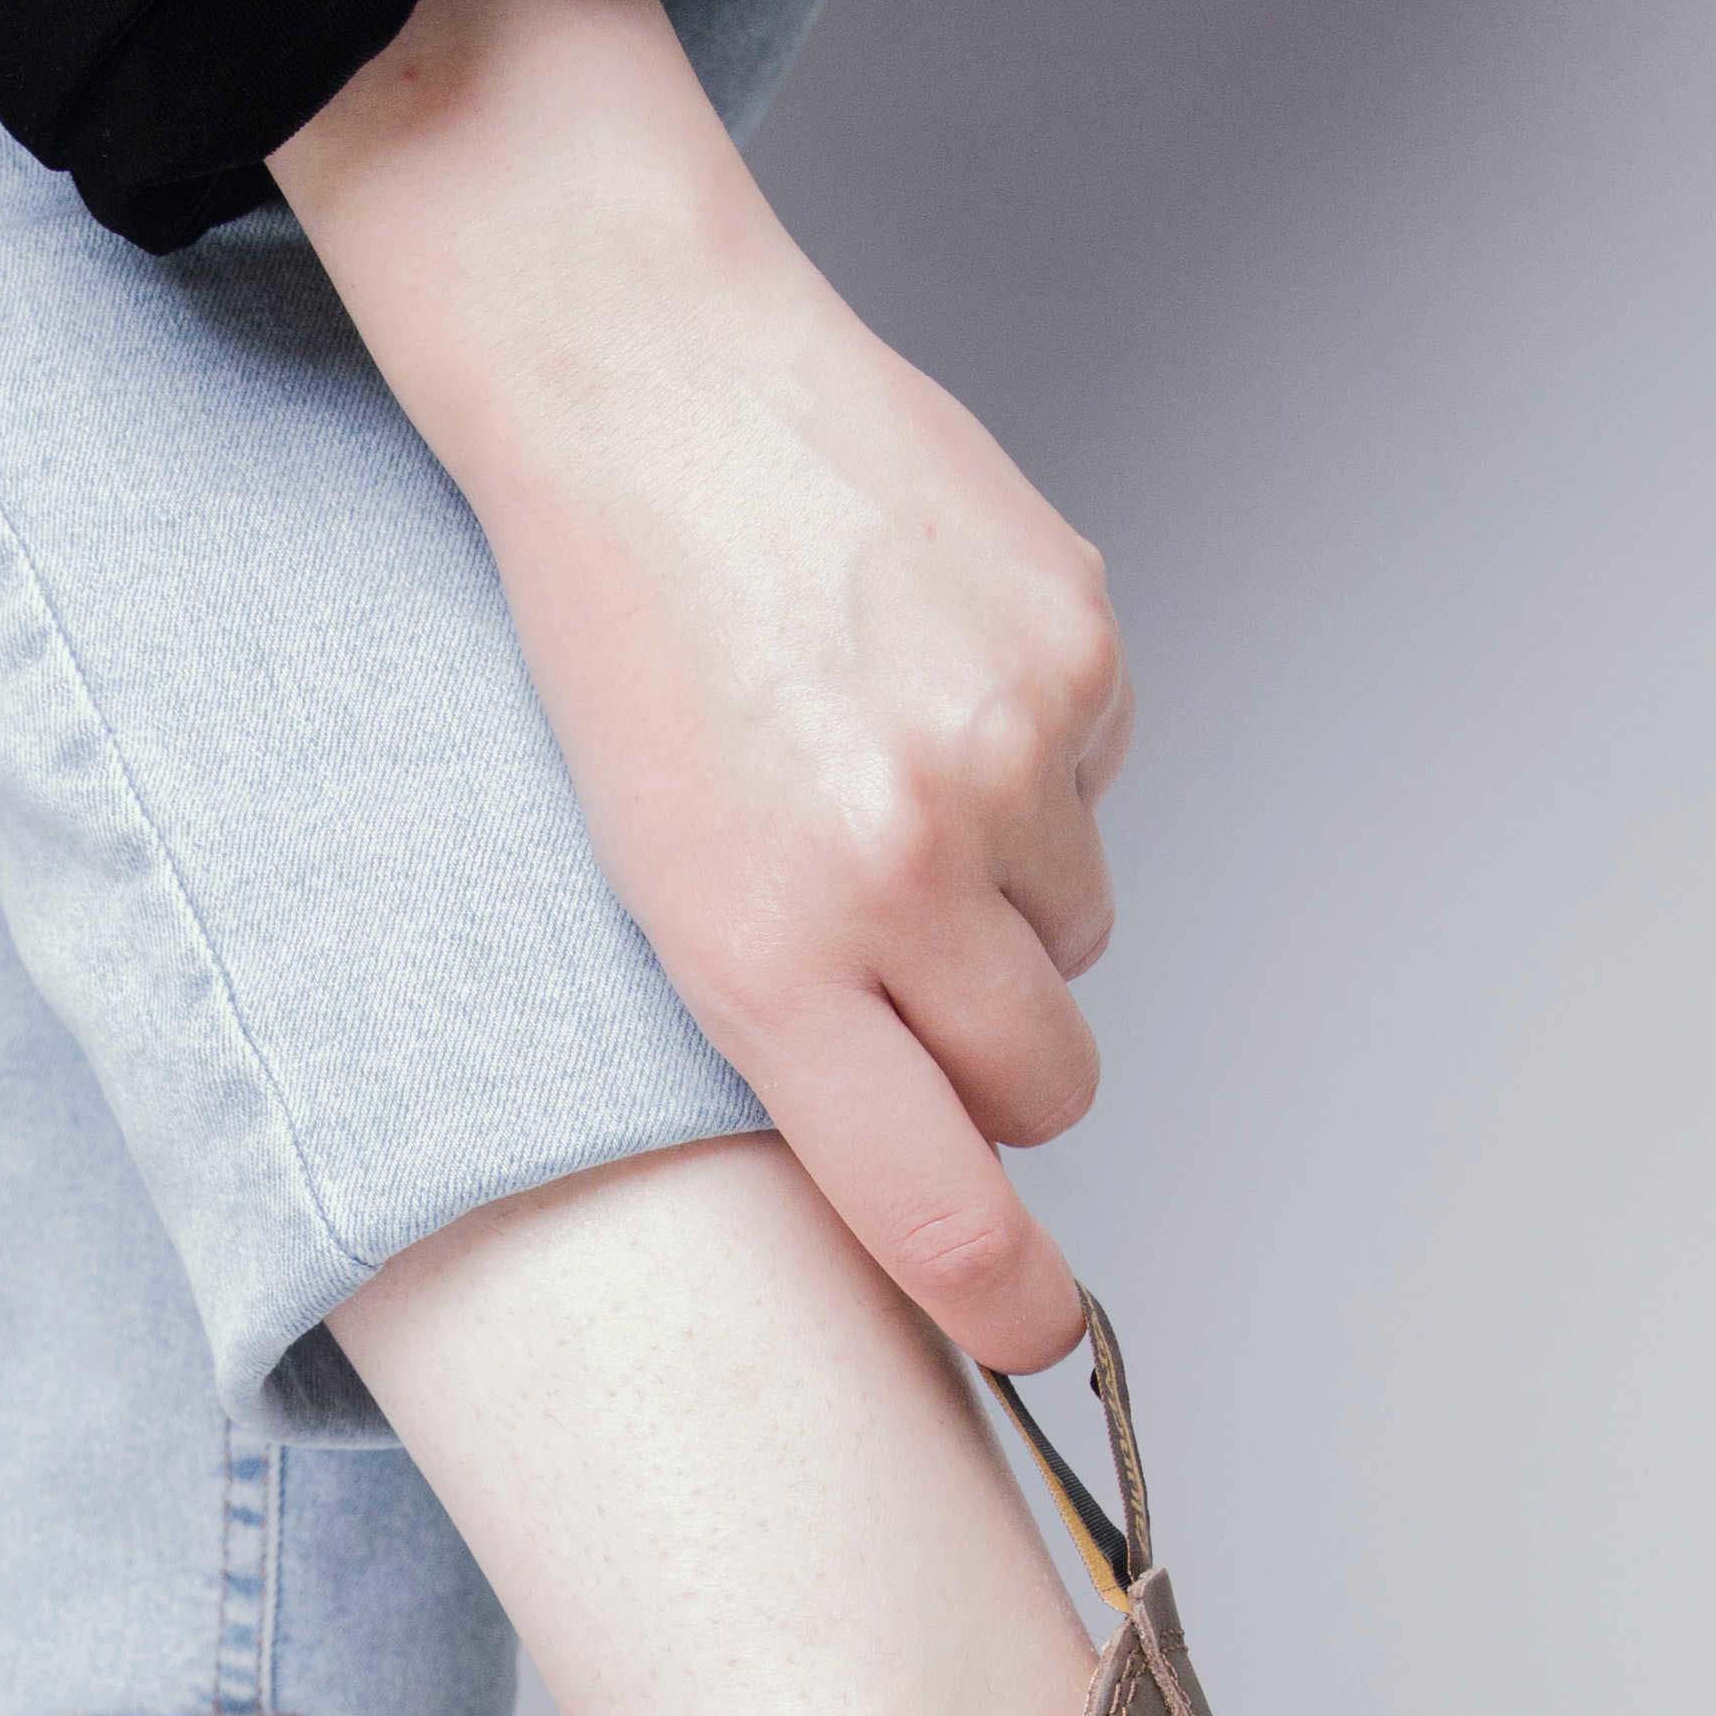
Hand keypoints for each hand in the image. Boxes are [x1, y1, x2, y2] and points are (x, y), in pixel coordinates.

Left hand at [280, 0, 1121, 1371]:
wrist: (638, 380)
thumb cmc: (616, 642)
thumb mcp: (645, 885)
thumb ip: (781, 1021)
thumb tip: (911, 1135)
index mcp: (767, 951)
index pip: (928, 1193)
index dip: (997, 1293)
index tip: (1034, 1335)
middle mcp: (904, 866)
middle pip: (1041, 1081)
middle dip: (996, 1066)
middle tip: (905, 975)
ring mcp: (1008, 747)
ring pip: (1077, 927)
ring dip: (1009, 892)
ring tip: (882, 770)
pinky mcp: (1080, 636)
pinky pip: (1100, 773)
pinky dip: (1032, 752)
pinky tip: (922, 670)